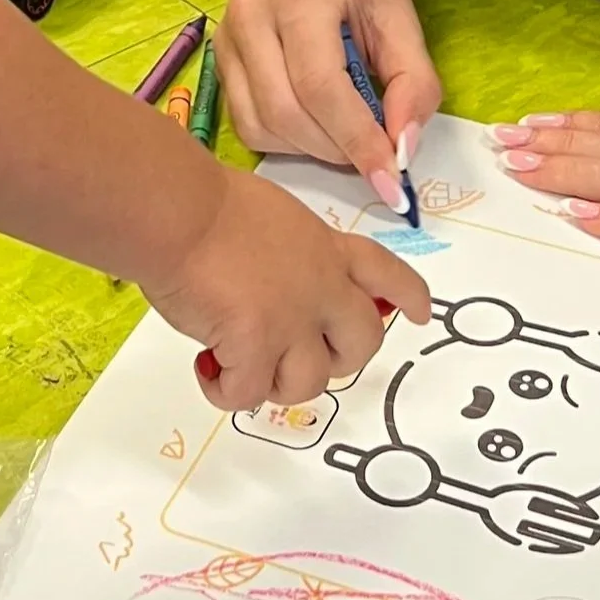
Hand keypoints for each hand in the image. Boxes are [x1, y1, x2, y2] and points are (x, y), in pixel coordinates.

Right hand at [142, 167, 430, 410]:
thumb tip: (278, 288)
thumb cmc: (210, 204)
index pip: (386, 272)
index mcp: (327, 249)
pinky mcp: (256, 348)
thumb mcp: (276, 218)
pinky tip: (206, 364)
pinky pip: (248, 395)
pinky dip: (224, 389)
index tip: (420, 314)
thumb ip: (295, 254)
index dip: (408, 296)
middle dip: (337, 361)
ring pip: (309, 383)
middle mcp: (322, 287)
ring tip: (237, 358)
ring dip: (272, 381)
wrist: (180, 212)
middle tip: (294, 357)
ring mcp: (293, 321)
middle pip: (362, 345)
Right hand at [221, 0, 440, 206]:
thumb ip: (414, 83)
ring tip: (347, 133)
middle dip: (336, 150)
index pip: (320, 84)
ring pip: (261, 125)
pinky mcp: (218, 58)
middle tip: (375, 157)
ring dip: (311, 149)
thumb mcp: (404, 20)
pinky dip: (286, 141)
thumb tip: (402, 149)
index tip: (391, 180)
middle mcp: (250, 12)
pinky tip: (316, 122)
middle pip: (285, 111)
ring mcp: (225, 36)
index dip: (356, 139)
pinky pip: (247, 124)